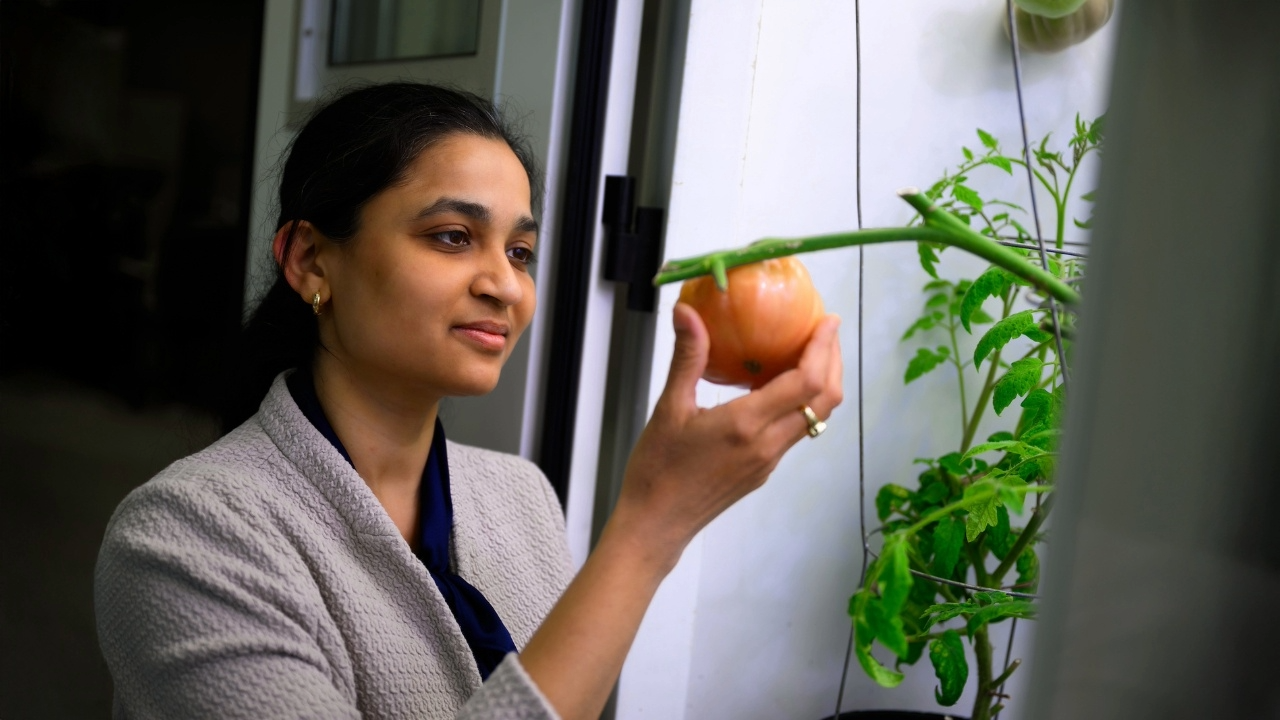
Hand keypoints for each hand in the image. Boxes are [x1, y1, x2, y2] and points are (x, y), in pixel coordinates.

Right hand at [611, 302, 843, 567]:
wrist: (656, 524)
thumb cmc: (657, 468)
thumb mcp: (669, 408)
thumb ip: (687, 357)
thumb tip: (686, 311)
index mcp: (747, 424)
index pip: (805, 382)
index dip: (823, 348)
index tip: (827, 321)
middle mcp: (768, 444)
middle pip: (824, 400)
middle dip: (832, 362)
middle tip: (825, 331)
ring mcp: (770, 461)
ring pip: (816, 419)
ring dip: (822, 384)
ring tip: (811, 353)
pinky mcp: (764, 471)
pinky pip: (795, 432)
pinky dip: (802, 404)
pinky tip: (780, 388)